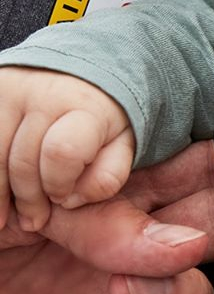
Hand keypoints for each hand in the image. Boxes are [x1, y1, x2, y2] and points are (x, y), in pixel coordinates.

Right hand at [0, 66, 134, 232]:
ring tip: (4, 218)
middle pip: (21, 161)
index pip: (62, 153)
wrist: (79, 73)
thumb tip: (70, 200)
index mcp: (84, 107)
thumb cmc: (101, 119)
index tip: (62, 199)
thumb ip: (108, 175)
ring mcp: (10, 90)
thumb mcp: (122, 144)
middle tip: (33, 221)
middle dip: (27, 200)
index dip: (59, 184)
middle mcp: (43, 94)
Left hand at [0, 141, 213, 293]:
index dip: (211, 180)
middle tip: (186, 237)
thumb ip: (104, 212)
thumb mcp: (19, 191)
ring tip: (133, 289)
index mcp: (103, 205)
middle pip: (207, 253)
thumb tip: (185, 239)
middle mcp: (116, 263)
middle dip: (211, 240)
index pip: (183, 187)